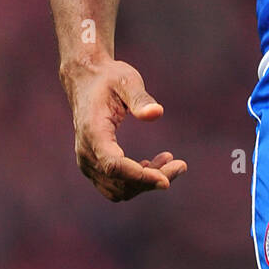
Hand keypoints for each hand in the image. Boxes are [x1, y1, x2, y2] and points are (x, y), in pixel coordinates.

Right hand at [60, 55, 186, 201]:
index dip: (140, 176)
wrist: (86, 81)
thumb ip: (140, 98)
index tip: (166, 180)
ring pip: (118, 189)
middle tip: (181, 165)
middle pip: (119, 183)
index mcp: (93, 132)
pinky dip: (137, 181)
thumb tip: (157, 113)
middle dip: (151, 180)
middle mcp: (86, 153)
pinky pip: (115, 185)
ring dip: (146, 182)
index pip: (114, 165)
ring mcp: (87, 162)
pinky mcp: (93, 165)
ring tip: (171, 162)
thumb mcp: (126, 81)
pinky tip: (155, 164)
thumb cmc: (109, 78)